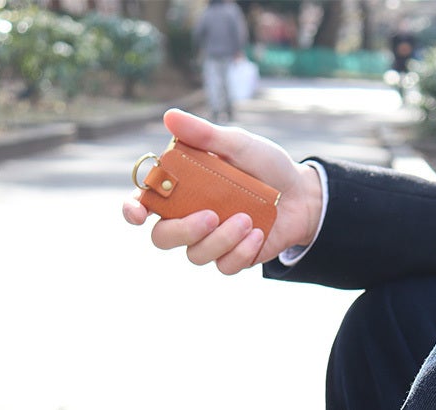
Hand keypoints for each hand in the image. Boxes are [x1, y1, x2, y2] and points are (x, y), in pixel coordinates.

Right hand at [122, 109, 323, 274]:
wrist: (302, 193)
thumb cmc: (265, 166)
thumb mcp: (237, 144)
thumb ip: (204, 135)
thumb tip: (169, 117)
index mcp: (181, 189)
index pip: (144, 203)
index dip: (133, 210)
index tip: (138, 213)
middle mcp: (189, 217)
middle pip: (163, 237)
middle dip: (183, 231)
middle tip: (210, 216)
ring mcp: (210, 240)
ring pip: (195, 254)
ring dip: (221, 239)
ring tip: (247, 219)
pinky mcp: (233, 258)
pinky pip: (225, 266)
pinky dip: (240, 251)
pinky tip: (257, 234)